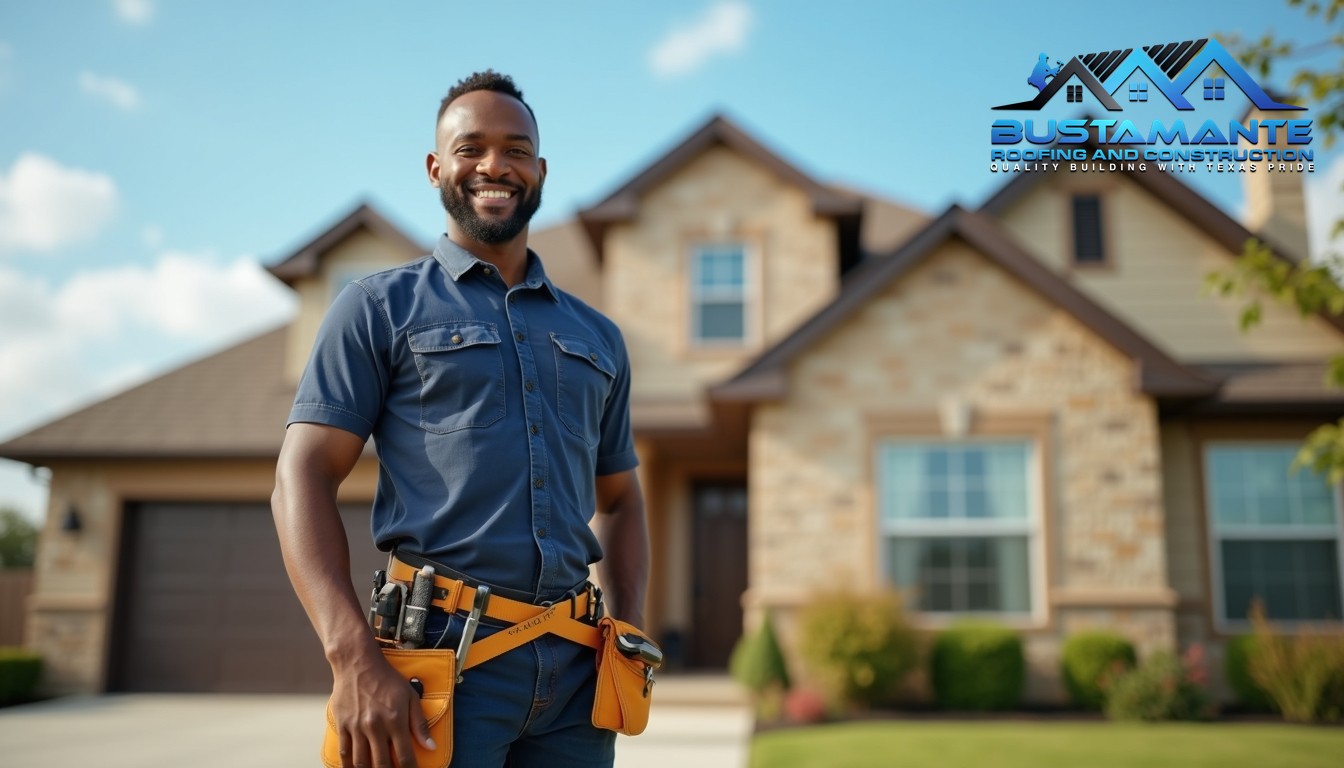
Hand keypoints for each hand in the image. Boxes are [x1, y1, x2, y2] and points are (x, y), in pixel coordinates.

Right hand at [329, 650, 433, 767]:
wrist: (357, 664)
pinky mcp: (342, 725)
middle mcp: (375, 726)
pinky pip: (344, 753)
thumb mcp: (410, 696)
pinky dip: (348, 766)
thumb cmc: (387, 679)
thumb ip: (420, 723)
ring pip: (361, 762)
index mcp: (395, 720)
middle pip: (381, 764)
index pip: (405, 756)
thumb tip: (431, 747)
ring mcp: (356, 727)